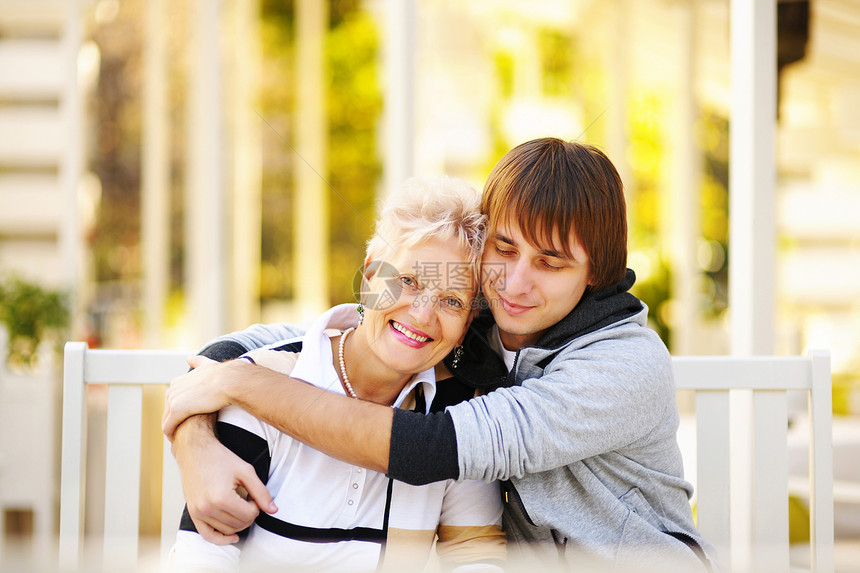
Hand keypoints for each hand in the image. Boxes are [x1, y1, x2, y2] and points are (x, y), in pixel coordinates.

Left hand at [163, 355, 235, 439]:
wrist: (229, 381)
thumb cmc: (223, 375)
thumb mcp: (207, 365)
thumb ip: (197, 362)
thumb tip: (189, 358)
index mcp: (177, 381)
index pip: (173, 401)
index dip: (179, 411)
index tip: (188, 420)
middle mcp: (172, 389)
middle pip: (167, 412)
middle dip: (174, 422)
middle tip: (185, 433)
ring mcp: (173, 400)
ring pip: (166, 421)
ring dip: (173, 431)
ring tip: (182, 440)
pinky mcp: (177, 411)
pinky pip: (168, 428)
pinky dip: (172, 436)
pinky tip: (180, 442)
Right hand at [172, 415, 277, 543]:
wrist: (195, 451)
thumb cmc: (219, 458)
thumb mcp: (246, 471)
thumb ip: (261, 492)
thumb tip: (273, 509)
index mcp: (222, 498)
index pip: (249, 515)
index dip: (256, 506)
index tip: (252, 495)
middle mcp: (208, 508)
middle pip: (239, 524)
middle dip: (248, 514)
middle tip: (246, 498)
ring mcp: (198, 513)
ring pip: (227, 530)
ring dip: (237, 522)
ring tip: (236, 504)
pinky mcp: (193, 514)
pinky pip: (207, 535)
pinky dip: (221, 539)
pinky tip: (233, 537)